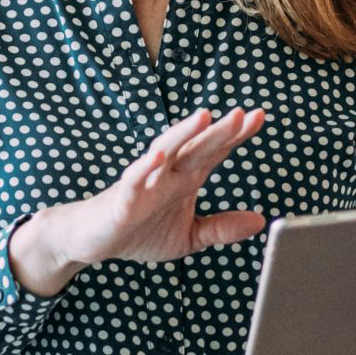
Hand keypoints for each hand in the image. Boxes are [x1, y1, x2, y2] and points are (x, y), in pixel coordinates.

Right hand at [7, 109, 270, 295]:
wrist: (94, 240)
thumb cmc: (140, 231)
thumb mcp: (189, 236)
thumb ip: (221, 227)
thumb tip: (261, 221)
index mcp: (186, 178)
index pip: (215, 152)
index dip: (236, 135)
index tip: (259, 117)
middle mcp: (168, 173)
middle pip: (197, 147)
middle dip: (219, 130)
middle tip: (243, 113)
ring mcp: (146, 181)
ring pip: (167, 151)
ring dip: (184, 133)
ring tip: (205, 117)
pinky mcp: (124, 197)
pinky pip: (135, 178)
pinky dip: (145, 166)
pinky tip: (159, 154)